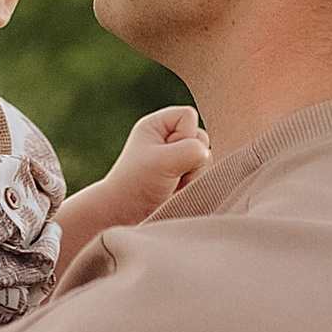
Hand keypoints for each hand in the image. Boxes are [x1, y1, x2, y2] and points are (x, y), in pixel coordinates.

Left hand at [105, 104, 212, 221]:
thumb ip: (192, 151)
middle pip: (201, 138)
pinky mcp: (182, 176)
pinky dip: (193, 185)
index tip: (163, 154)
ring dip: (192, 176)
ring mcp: (176, 158)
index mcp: (156, 125)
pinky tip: (175, 192)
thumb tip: (208, 155)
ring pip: (205, 159)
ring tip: (170, 185)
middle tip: (168, 173)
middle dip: (191, 159)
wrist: (124, 215)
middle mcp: (168, 139)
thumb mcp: (163, 161)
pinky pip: (204, 175)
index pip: (189, 115)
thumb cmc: (136, 184)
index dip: (184, 135)